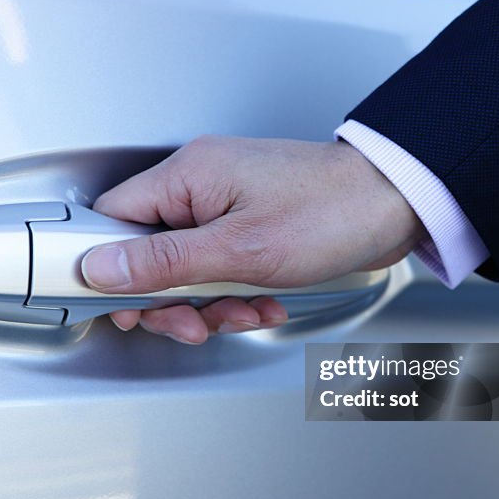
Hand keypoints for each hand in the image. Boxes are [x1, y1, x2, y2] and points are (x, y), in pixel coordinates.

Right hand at [80, 136, 424, 342]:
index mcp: (187, 176)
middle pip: (148, 253)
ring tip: (243, 312)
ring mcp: (225, 205)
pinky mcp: (249, 224)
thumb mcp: (239, 250)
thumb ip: (164, 262)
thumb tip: (101, 267)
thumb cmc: (330, 212)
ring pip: (186, 269)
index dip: (110, 270)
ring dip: (210, 304)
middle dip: (172, 299)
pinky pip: (219, 268)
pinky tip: (262, 304)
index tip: (128, 306)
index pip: (111, 219)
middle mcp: (200, 186)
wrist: (397, 203)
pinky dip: (235, 293)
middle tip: (194, 321)